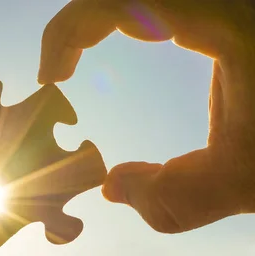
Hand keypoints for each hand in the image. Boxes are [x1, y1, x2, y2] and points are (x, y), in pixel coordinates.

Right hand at [39, 0, 254, 232]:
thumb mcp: (245, 183)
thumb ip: (171, 201)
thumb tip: (113, 187)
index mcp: (227, 21)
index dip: (69, 34)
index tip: (54, 81)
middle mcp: (224, 0)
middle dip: (76, 24)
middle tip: (59, 72)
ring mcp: (224, 3)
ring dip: (98, 18)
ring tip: (75, 61)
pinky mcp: (226, 10)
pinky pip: (160, 2)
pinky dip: (126, 16)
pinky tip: (127, 43)